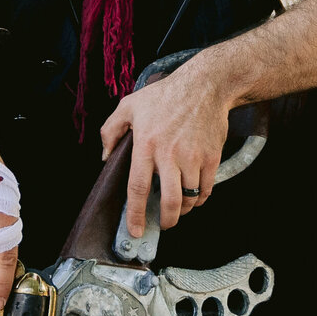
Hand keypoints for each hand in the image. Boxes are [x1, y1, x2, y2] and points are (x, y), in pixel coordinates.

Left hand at [99, 56, 231, 233]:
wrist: (205, 85)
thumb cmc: (165, 95)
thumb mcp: (129, 105)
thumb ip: (110, 130)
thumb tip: (104, 156)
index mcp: (146, 144)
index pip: (137, 188)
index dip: (135, 214)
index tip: (135, 230)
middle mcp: (169, 154)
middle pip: (169, 202)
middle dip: (166, 220)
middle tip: (163, 224)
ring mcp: (193, 157)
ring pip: (189, 198)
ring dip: (184, 209)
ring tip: (178, 206)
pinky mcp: (211, 157)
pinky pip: (207, 188)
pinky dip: (200, 198)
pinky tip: (194, 195)